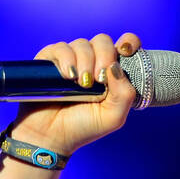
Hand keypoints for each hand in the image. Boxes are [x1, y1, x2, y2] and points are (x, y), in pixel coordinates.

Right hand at [7, 32, 140, 153]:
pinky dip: (67, 59)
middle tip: (99, 79)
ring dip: (85, 61)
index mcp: (111, 72)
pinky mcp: (50, 61)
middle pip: (103, 41)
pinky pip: (60, 47)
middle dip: (104, 56)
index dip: (129, 42)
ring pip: (82, 43)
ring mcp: (71, 60)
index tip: (126, 52)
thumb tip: (116, 66)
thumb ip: (125, 93)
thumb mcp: (114, 116)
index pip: (126, 45)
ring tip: (81, 84)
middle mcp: (92, 62)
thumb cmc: (83, 127)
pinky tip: (68, 75)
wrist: (51, 137)